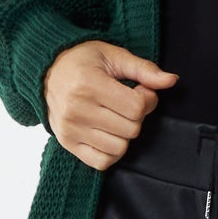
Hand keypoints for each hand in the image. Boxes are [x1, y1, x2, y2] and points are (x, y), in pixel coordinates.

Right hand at [43, 40, 178, 169]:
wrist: (46, 72)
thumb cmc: (82, 61)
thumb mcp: (113, 56)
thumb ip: (143, 69)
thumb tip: (171, 80)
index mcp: (88, 84)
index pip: (137, 107)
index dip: (147, 99)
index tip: (139, 90)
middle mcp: (77, 109)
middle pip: (131, 129)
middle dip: (136, 116)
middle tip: (126, 103)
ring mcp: (71, 130)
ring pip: (120, 147)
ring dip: (124, 134)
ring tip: (115, 117)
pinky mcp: (68, 144)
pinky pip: (102, 162)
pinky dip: (111, 152)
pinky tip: (108, 133)